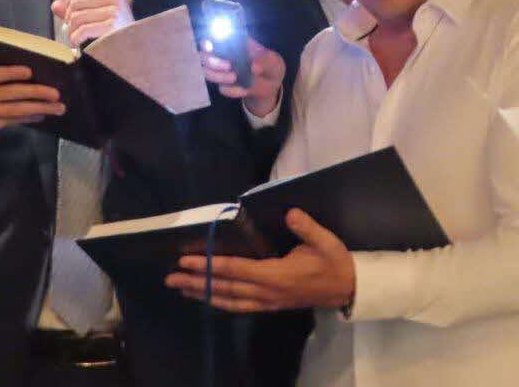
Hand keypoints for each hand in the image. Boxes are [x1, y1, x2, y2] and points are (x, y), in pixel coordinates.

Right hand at [0, 59, 65, 162]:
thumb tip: (24, 62)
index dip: (12, 72)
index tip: (30, 71)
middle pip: (10, 92)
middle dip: (36, 92)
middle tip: (56, 93)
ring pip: (16, 109)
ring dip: (40, 108)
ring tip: (58, 107)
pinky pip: (13, 120)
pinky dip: (30, 117)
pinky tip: (42, 114)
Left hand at [50, 0, 134, 46]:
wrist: (134, 53)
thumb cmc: (114, 35)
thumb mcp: (98, 17)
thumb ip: (76, 10)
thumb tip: (55, 4)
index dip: (69, 0)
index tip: (70, 14)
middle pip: (75, 2)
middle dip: (68, 18)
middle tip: (72, 30)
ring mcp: (114, 12)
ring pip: (76, 17)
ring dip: (70, 30)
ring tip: (75, 38)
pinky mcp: (111, 27)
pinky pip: (82, 29)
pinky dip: (75, 38)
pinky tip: (77, 43)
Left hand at [164, 209, 354, 312]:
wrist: (348, 289)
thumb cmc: (335, 262)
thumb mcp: (326, 241)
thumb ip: (307, 227)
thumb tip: (290, 212)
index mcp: (276, 275)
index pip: (236, 270)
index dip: (210, 265)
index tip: (187, 260)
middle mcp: (267, 291)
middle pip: (225, 288)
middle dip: (196, 282)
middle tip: (170, 277)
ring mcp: (268, 301)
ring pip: (229, 300)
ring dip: (203, 294)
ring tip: (180, 288)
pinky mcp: (270, 304)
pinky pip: (239, 305)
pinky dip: (220, 301)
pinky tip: (208, 297)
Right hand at [200, 36, 283, 117]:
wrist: (272, 84)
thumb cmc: (270, 64)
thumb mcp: (273, 59)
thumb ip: (265, 60)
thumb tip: (253, 67)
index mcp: (232, 43)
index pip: (212, 38)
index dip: (206, 42)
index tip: (209, 46)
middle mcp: (223, 56)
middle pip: (203, 56)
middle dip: (211, 61)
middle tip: (228, 65)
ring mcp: (222, 72)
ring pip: (207, 72)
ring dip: (218, 76)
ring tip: (235, 77)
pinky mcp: (227, 86)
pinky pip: (223, 88)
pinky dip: (233, 90)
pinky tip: (244, 89)